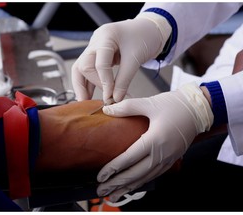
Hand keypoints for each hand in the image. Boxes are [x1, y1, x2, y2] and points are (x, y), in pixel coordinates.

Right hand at [71, 12, 170, 102]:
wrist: (150, 29)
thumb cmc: (145, 37)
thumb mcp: (136, 59)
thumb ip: (124, 80)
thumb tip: (114, 99)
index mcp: (106, 36)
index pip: (100, 63)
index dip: (104, 82)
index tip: (110, 97)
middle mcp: (96, 40)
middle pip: (83, 65)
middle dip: (90, 84)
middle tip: (97, 101)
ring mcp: (95, 47)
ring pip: (81, 68)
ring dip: (83, 86)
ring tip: (86, 102)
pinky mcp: (97, 54)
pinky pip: (89, 70)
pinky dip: (90, 82)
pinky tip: (91, 95)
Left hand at [96, 82, 213, 201]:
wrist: (198, 110)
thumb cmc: (174, 105)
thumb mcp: (149, 103)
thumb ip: (127, 107)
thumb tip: (107, 110)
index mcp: (155, 139)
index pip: (129, 158)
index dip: (113, 169)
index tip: (100, 176)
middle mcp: (162, 154)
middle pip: (135, 174)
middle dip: (117, 184)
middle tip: (101, 191)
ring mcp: (168, 159)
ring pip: (145, 178)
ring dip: (127, 188)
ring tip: (113, 196)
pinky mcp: (171, 160)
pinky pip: (153, 176)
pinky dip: (140, 183)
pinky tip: (131, 186)